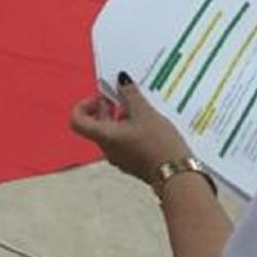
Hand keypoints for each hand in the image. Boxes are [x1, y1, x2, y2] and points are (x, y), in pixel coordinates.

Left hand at [68, 75, 191, 185]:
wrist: (178, 176)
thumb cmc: (159, 145)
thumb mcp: (144, 112)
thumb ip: (130, 94)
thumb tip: (121, 80)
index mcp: (104, 136)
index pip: (78, 120)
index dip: (85, 105)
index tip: (103, 97)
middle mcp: (108, 149)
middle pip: (97, 124)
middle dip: (109, 107)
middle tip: (124, 96)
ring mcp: (121, 158)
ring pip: (113, 133)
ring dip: (123, 118)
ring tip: (142, 109)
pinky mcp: (134, 163)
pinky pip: (126, 142)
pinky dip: (132, 130)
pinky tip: (150, 124)